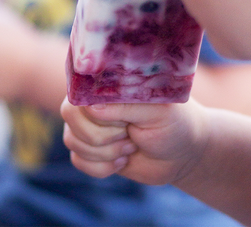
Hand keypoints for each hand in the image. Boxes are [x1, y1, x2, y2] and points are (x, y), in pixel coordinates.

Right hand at [61, 98, 207, 184]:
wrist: (181, 154)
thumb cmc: (173, 123)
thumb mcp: (157, 111)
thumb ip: (126, 106)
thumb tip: (91, 108)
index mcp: (106, 83)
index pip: (79, 92)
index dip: (98, 113)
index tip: (125, 122)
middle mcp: (90, 100)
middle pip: (69, 116)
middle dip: (102, 135)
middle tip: (129, 134)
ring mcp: (86, 124)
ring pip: (72, 140)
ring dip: (106, 153)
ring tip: (130, 146)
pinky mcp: (88, 149)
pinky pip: (77, 161)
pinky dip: (102, 168)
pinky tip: (122, 160)